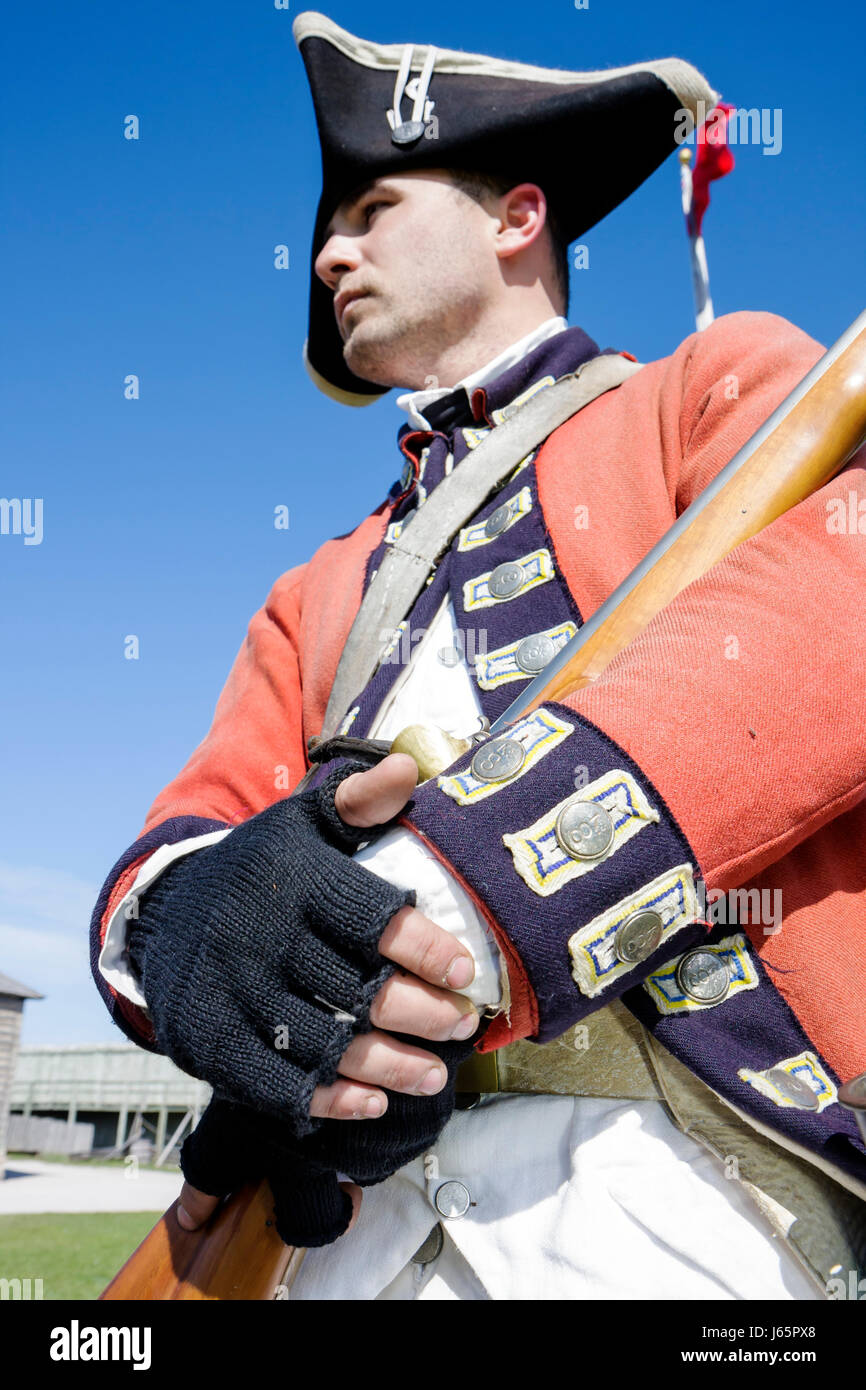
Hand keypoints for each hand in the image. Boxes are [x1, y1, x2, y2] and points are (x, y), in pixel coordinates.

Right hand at [174, 754, 483, 1242]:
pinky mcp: (207, 1042)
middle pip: (354, 988)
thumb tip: (409, 768)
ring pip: (323, 1044)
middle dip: (420, 1013)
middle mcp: (257, 937)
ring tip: (434, 1075)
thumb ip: (358, 802)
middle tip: (461, 1025)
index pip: (367, 916)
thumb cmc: (259, 868)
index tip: (466, 972)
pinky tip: (371, 1102)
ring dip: (388, 1066)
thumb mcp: (301, 824)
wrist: (163, 911)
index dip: (422, 947)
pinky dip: (327, 1099)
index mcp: (291, 879)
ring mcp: (229, 994)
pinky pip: (274, 1083)